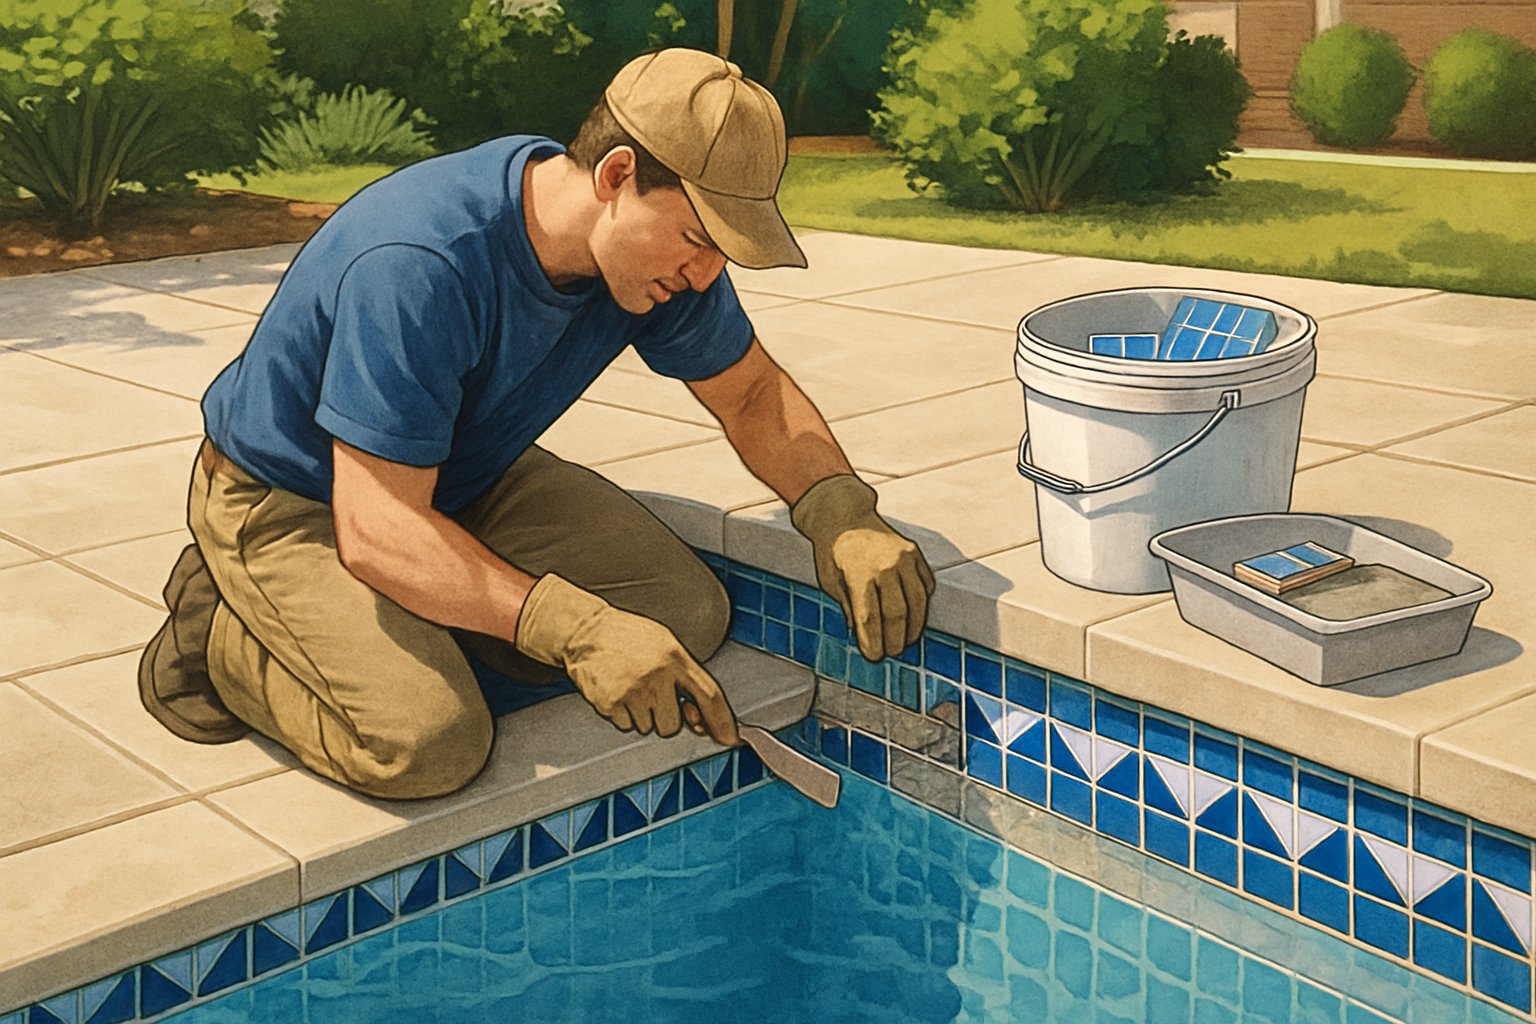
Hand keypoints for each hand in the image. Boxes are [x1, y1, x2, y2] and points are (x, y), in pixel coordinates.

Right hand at [515, 574, 738, 745]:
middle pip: (674, 725)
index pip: (709, 696)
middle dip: (666, 717)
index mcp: (674, 657)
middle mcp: (656, 676)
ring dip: (643, 716)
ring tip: (632, 688)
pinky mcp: (609, 704)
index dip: (722, 721)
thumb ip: (686, 679)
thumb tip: (700, 721)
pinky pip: (626, 727)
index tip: (729, 738)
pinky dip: (623, 716)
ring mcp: (631, 692)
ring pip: (649, 728)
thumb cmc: (628, 637)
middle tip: (652, 694)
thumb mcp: (665, 644)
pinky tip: (617, 692)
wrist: (585, 632)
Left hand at [791, 475, 935, 661]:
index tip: (874, 656)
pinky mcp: (915, 554)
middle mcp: (885, 565)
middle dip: (895, 639)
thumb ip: (849, 608)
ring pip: (917, 602)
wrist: (845, 515)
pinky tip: (915, 617)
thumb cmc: (833, 551)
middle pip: (896, 613)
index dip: (873, 641)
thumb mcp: (830, 581)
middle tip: (892, 653)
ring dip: (914, 627)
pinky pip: (925, 585)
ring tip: (908, 641)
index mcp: (859, 573)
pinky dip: (922, 604)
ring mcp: (904, 557)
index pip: (869, 618)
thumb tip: (863, 635)